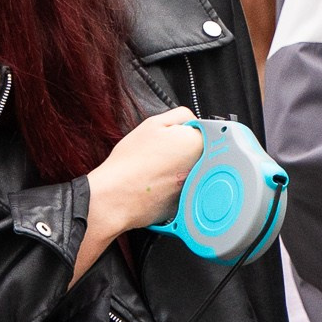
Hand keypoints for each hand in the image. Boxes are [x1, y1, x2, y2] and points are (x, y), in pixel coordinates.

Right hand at [73, 111, 202, 278]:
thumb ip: (181, 115)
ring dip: (180, 169)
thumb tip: (193, 121)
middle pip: (201, 153)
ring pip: (193, 172)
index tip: (171, 138)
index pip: (204, 131)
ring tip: (156, 170)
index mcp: (199, 144)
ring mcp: (196, 189)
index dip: (185, 131)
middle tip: (162, 153)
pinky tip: (156, 185)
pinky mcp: (186, 206)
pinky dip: (173, 187)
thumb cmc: (131, 162)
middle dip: (185, 150)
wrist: (116, 197)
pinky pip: (183, 190)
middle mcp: (204, 168)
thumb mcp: (154, 123)